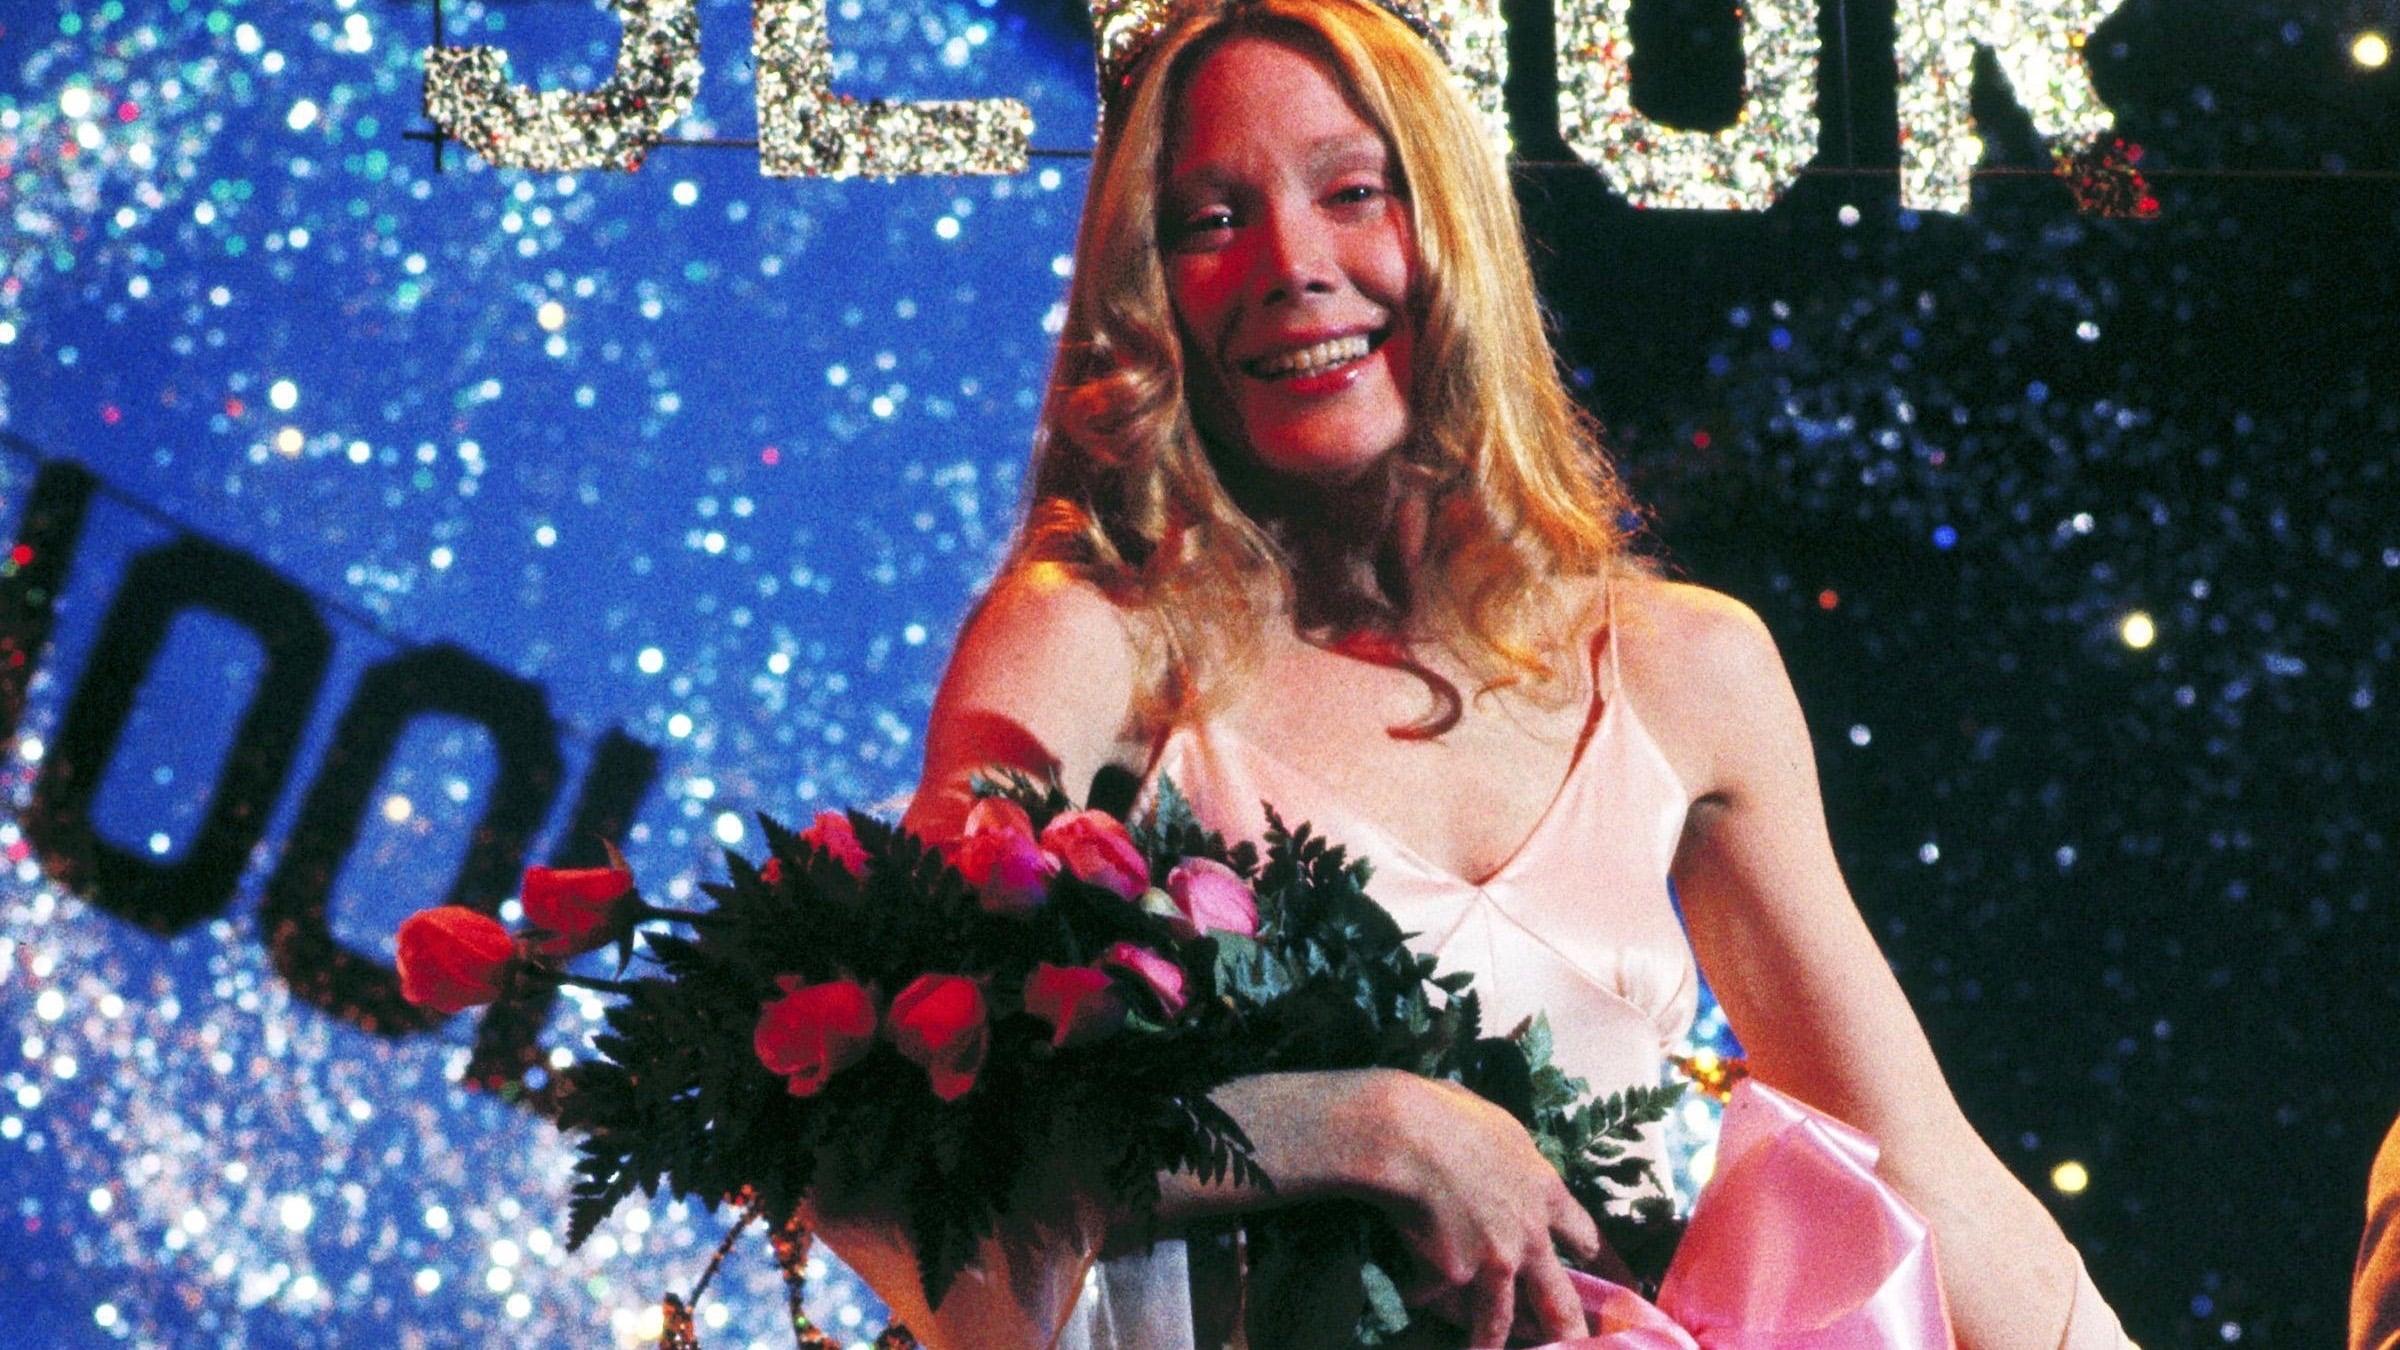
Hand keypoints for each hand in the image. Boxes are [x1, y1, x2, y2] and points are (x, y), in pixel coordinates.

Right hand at [1357, 1074, 1601, 1346]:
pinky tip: (1407, 1291)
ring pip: (1498, 1321)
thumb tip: (1502, 1154)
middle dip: (1569, 1333)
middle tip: (1576, 1348)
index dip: (1588, 1252)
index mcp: (1544, 1191)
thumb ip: (1511, 1155)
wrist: (1405, 1135)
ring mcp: (1492, 1263)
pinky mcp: (1451, 1277)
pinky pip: (1433, 1294)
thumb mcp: (1498, 1126)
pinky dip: (1420, 1294)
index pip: (1582, 1234)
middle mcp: (1527, 1237)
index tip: (1588, 1263)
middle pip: (1558, 1301)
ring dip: (1490, 1344)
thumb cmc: (1446, 1113)